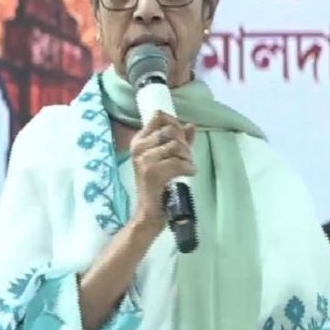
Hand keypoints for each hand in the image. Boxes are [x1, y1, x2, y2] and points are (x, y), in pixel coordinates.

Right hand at [129, 111, 195, 234]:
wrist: (150, 212)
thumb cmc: (160, 184)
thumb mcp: (169, 158)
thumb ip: (179, 141)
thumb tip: (191, 125)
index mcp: (139, 141)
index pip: (157, 117)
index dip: (174, 123)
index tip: (181, 137)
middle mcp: (138, 147)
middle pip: (170, 130)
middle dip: (184, 143)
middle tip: (187, 157)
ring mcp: (143, 160)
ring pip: (175, 146)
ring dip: (187, 157)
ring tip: (188, 167)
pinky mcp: (151, 173)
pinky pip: (177, 162)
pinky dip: (188, 167)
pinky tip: (189, 173)